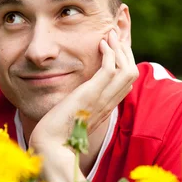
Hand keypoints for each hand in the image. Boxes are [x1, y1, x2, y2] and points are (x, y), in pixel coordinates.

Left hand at [29, 29, 138, 154]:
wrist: (50, 147)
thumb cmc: (56, 134)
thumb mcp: (73, 116)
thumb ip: (79, 105)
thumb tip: (74, 98)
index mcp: (106, 108)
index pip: (126, 82)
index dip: (125, 62)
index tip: (115, 47)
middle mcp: (109, 104)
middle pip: (132, 73)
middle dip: (126, 51)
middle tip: (116, 34)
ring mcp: (102, 100)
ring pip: (127, 69)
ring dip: (120, 48)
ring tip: (110, 34)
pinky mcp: (91, 95)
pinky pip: (110, 70)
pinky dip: (110, 53)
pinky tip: (101, 43)